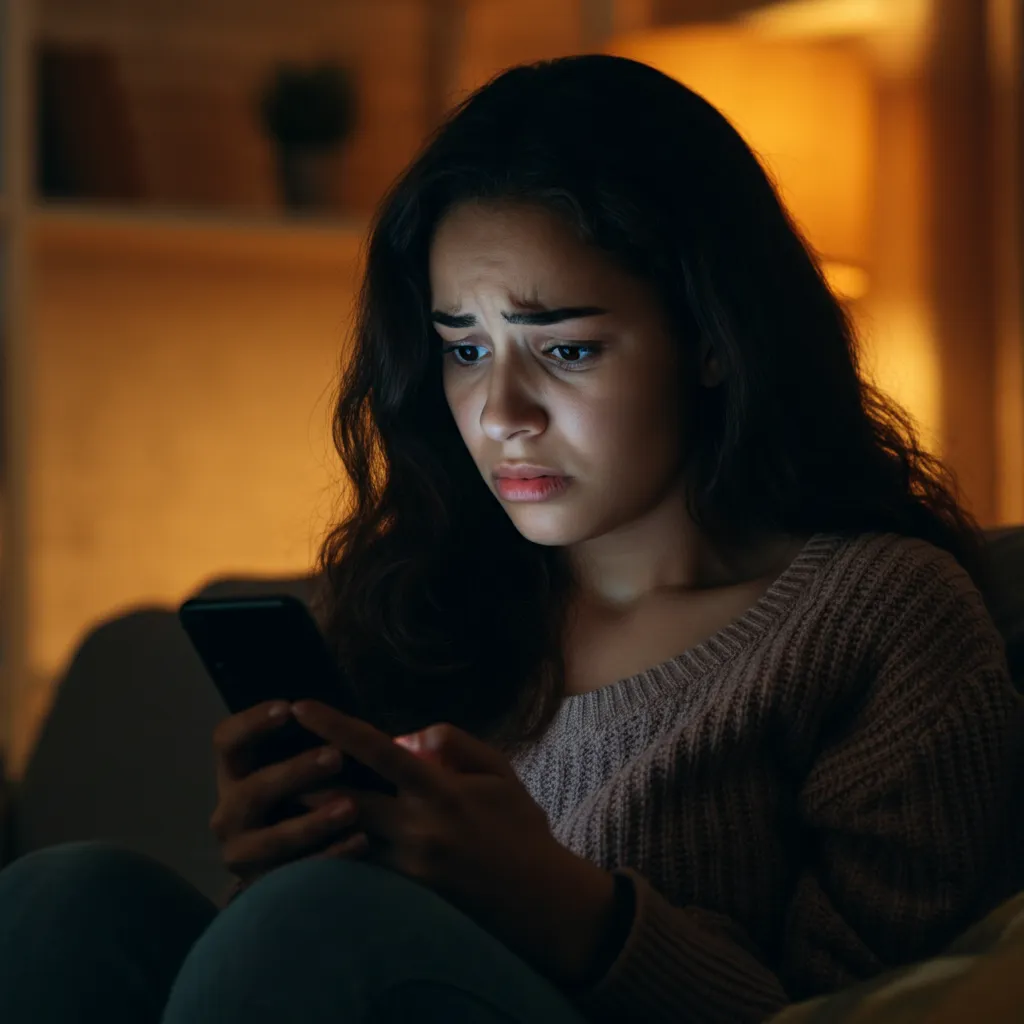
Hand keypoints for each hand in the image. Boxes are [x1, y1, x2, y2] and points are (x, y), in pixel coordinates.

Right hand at [209, 701, 367, 884]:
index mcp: (234, 775)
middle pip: (251, 790)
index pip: (226, 741)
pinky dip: (331, 856)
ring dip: (313, 822)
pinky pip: (298, 875)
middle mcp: (229, 814)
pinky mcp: (265, 886)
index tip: (289, 709)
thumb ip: (307, 744)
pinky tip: (361, 842)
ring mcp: (243, 854)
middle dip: (294, 773)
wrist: (285, 868)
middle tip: (336, 757)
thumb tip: (342, 716)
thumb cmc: (300, 798)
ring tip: (351, 807)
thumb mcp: (294, 770)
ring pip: (272, 839)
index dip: (252, 723)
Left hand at [291, 701, 622, 987]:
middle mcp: (416, 829)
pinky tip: (320, 837)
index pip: (378, 750)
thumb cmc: (520, 828)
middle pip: (342, 800)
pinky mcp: (403, 896)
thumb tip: (405, 736)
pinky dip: (337, 850)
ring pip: (341, 839)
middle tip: (274, 757)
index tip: (302, 706)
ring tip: (286, 795)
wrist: (539, 900)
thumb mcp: (498, 771)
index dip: (336, 726)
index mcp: (440, 791)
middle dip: (304, 779)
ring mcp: (406, 868)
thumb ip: (452, 743)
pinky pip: (358, 868)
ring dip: (313, 818)